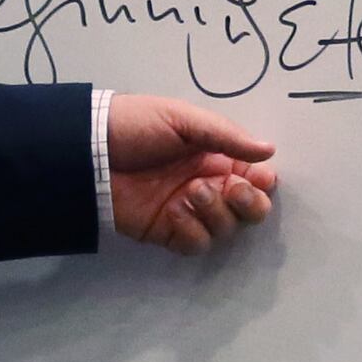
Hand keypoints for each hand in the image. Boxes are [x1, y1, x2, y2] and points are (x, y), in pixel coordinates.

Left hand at [109, 93, 279, 256]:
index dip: (262, 183)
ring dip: (215, 212)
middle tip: (230, 189)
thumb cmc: (137, 126)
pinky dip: (191, 230)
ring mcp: (189, 212)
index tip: (256, 177)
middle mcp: (209, 187)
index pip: (256, 179)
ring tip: (190, 191)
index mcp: (216, 158)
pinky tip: (174, 211)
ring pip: (226, 229)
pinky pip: (196, 243)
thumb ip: (226, 136)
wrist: (91, 150)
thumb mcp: (182, 119)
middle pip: (250, 210)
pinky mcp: (167, 232)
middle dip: (249, 204)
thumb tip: (270, 150)